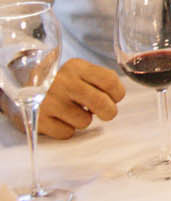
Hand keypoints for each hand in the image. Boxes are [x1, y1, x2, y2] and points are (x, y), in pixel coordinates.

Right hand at [10, 58, 124, 139]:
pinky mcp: (39, 119)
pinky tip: (59, 119)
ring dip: (83, 120)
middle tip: (104, 112)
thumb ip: (98, 81)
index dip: (117, 94)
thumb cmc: (61, 84)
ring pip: (85, 121)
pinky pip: (67, 133)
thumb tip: (117, 98)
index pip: (110, 81)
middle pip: (102, 103)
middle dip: (108, 112)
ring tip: (72, 112)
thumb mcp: (78, 73)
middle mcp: (62, 82)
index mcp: (76, 67)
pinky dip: (67, 129)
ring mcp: (49, 101)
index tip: (114, 98)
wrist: (23, 91)